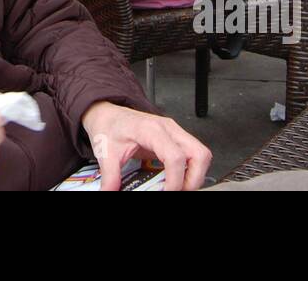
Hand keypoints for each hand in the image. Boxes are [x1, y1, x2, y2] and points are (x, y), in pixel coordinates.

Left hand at [81, 101, 210, 190]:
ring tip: (178, 187)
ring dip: (195, 175)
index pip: (175, 156)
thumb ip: (111, 176)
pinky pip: (193, 155)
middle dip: (194, 179)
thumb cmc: (110, 126)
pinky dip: (189, 171)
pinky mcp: (175, 139)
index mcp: (151, 130)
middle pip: (199, 154)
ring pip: (201, 154)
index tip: (167, 192)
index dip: (175, 180)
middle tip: (179, 191)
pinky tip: (174, 180)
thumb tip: (111, 192)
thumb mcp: (106, 152)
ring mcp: (174, 133)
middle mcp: (168, 129)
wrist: (108, 114)